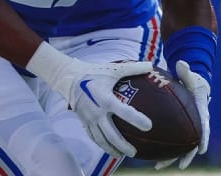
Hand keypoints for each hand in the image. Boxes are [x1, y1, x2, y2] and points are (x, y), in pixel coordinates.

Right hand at [28, 43, 152, 157]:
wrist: (69, 78)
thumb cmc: (94, 73)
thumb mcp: (113, 70)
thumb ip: (133, 68)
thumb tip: (151, 65)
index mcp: (106, 99)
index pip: (124, 111)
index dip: (137, 119)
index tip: (149, 126)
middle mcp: (97, 112)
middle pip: (111, 135)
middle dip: (123, 145)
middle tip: (134, 153)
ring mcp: (89, 119)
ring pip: (101, 140)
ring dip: (111, 149)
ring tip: (122, 155)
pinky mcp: (84, 121)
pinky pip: (93, 137)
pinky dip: (101, 145)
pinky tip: (109, 149)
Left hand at [155, 61, 210, 169]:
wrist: (193, 84)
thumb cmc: (191, 79)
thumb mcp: (189, 74)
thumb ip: (185, 71)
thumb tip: (181, 63)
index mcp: (201, 111)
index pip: (204, 127)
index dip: (203, 139)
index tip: (201, 149)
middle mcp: (197, 124)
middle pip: (193, 144)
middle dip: (186, 156)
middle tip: (179, 166)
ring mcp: (188, 128)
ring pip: (181, 147)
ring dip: (171, 158)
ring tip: (158, 167)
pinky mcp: (179, 129)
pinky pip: (171, 142)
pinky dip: (162, 150)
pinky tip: (149, 157)